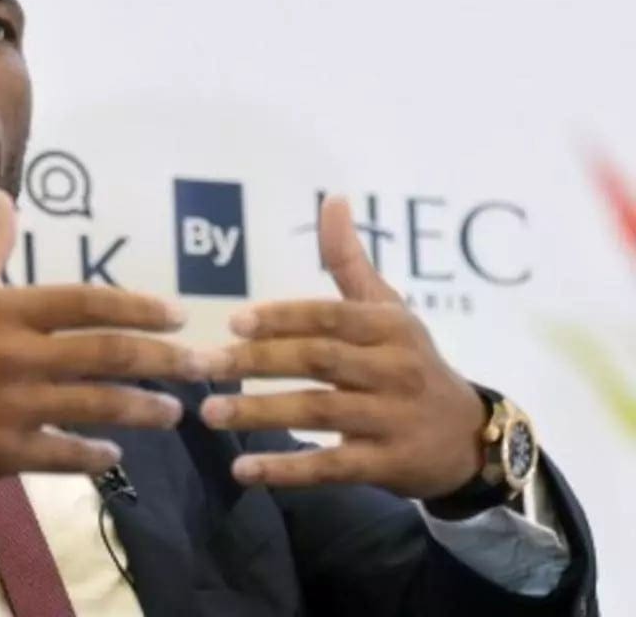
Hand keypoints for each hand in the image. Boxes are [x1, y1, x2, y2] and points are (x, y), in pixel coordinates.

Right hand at [0, 190, 211, 483]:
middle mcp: (15, 354)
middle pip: (108, 354)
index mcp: (2, 309)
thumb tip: (7, 200)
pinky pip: (62, 454)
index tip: (176, 316)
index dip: (139, 308)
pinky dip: (94, 455)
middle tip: (201, 366)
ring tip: (173, 412)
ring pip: (96, 405)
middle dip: (164, 360)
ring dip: (143, 408)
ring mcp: (10, 406)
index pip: (87, 303)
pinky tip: (114, 453)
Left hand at [198, 196, 486, 498]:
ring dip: (260, 413)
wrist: (469, 437)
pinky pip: (332, 467)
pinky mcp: (388, 464)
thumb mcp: (389, 310)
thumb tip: (332, 198)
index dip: (282, 318)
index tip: (233, 321)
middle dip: (255, 362)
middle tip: (201, 366)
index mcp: (389, 327)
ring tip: (210, 412)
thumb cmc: (410, 363)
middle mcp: (394, 369)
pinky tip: (244, 471)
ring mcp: (393, 419)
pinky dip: (288, 470)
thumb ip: (349, 262)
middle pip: (317, 361)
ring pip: (319, 412)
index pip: (329, 316)